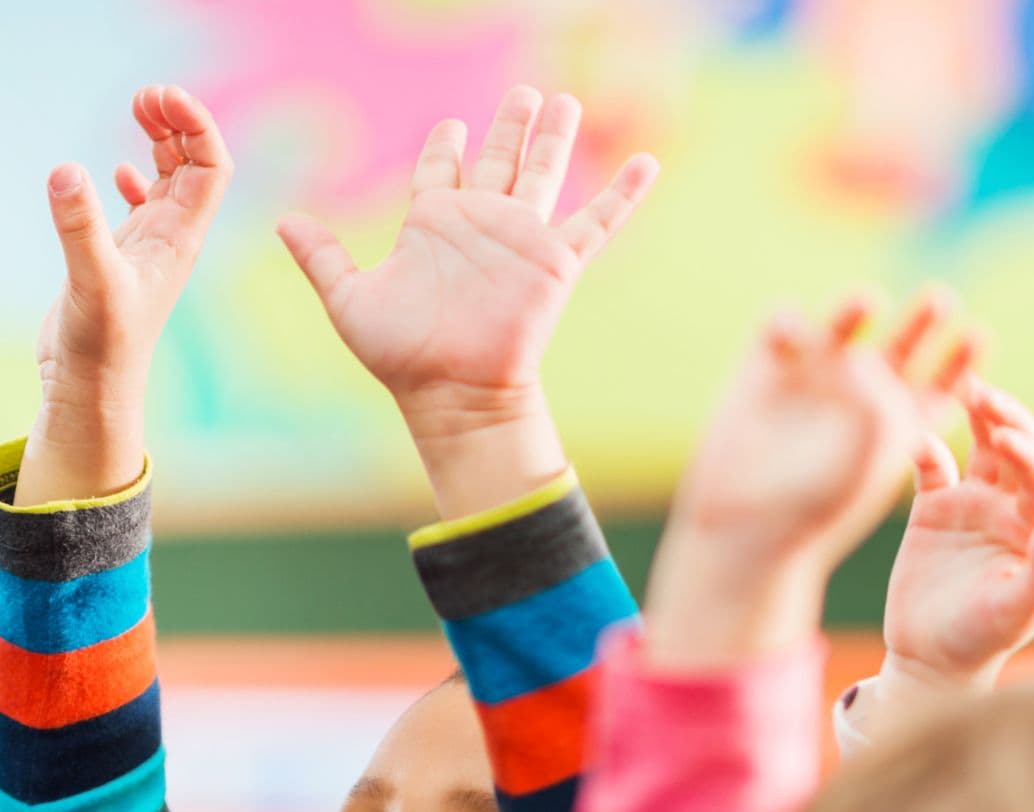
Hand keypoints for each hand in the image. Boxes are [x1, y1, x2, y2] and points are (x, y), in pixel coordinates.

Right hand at [16, 85, 232, 505]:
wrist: (91, 391)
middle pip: (194, 165)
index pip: (210, 168)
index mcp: (180, 240)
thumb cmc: (100, 347)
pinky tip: (123, 173)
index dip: (196, 125)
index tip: (160, 96)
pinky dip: (140, 179)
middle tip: (145, 95)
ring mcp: (150, 249)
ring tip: (139, 109)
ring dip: (162, 142)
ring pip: (170, 181)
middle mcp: (172, 240)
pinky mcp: (124, 260)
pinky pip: (145, 208)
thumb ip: (81, 229)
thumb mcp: (91, 283)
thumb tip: (66, 171)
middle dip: (179, 122)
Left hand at [277, 87, 656, 514]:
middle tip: (524, 92)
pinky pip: (599, 220)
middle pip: (500, 158)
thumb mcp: (349, 301)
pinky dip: (625, 193)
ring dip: (555, 138)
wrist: (454, 394)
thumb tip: (280, 220)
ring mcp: (521, 239)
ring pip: (544, 173)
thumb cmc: (403, 357)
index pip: (443, 169)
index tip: (452, 126)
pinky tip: (649, 162)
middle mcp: (481, 225)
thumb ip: (321, 258)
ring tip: (565, 101)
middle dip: (510, 125)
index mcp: (434, 224)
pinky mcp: (556, 262)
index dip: (448, 144)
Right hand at [644, 291, 975, 667]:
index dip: (963, 360)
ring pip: (845, 325)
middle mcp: (862, 397)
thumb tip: (861, 361)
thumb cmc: (816, 506)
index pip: (944, 383)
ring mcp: (814, 379)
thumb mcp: (868, 456)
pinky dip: (787, 323)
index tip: (978, 338)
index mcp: (900, 427)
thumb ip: (880, 405)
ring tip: (869, 303)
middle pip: (904, 345)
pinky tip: (793, 333)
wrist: (744, 529)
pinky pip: (781, 329)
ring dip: (856, 307)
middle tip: (940, 302)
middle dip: (922, 322)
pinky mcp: (765, 369)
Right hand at [881, 376, 1033, 694]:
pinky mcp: (932, 509)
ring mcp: (971, 505)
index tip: (1005, 440)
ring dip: (977, 415)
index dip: (1028, 454)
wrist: (931, 660)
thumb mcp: (1017, 612)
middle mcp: (1008, 508)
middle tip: (984, 394)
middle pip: (1016, 448)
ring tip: (967, 387)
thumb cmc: (982, 642)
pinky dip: (924, 449)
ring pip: (980, 446)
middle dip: (1006, 417)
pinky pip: (931, 468)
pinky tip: (917, 440)